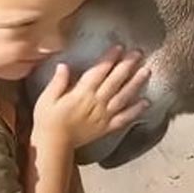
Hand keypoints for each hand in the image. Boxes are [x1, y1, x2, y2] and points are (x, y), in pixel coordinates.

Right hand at [32, 45, 150, 149]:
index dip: (109, 59)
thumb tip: (64, 65)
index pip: (98, 72)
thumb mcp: (46, 98)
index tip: (119, 47)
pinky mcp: (107, 127)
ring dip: (135, 84)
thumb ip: (58, 82)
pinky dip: (136, 110)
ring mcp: (104, 115)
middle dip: (127, 66)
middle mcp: (96, 102)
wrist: (54, 144)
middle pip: (114, 81)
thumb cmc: (47, 120)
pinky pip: (124, 118)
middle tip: (138, 53)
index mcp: (81, 93)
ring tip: (146, 71)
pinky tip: (146, 102)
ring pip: (123, 97)